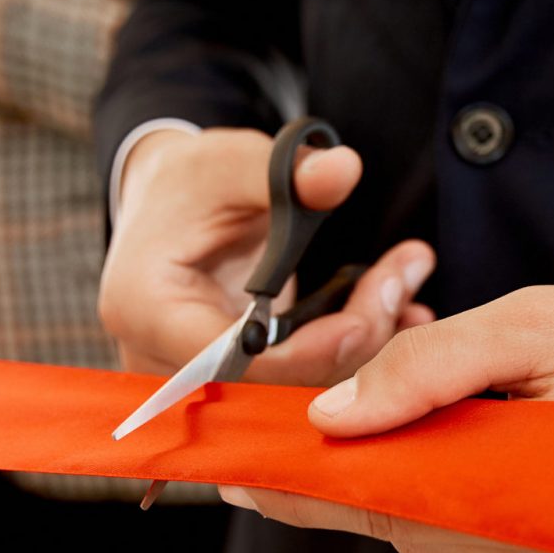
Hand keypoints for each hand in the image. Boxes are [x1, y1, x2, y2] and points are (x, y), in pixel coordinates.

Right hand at [100, 128, 434, 384]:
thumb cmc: (189, 185)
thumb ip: (284, 172)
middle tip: (400, 283)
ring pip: (297, 389)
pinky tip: (397, 310)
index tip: (364, 318)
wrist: (170, 208)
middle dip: (349, 341)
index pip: (231, 358)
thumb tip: (341, 169)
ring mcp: (204, 379)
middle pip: (272, 382)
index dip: (304, 350)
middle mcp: (166, 360)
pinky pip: (304, 381)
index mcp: (147, 310)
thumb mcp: (230, 163)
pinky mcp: (241, 380)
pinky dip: (354, 350)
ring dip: (364, 345)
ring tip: (406, 284)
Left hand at [217, 286, 553, 552]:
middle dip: (386, 469)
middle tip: (384, 405)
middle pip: (407, 534)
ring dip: (435, 496)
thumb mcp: (539, 324)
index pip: (381, 505)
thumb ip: (429, 368)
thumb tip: (335, 415)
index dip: (304, 485)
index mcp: (532, 511)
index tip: (236, 469)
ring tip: (493, 425)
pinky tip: (515, 467)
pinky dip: (473, 524)